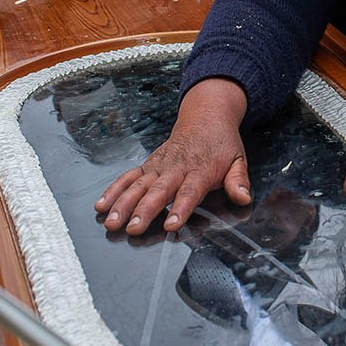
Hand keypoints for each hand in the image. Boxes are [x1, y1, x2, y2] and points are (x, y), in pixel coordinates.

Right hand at [94, 78, 250, 233]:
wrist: (205, 117)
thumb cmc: (221, 144)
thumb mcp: (238, 160)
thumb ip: (239, 181)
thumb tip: (243, 198)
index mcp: (200, 170)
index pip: (190, 192)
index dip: (180, 208)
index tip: (171, 224)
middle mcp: (176, 168)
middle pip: (158, 191)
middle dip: (144, 210)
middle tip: (133, 229)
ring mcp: (159, 166)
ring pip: (138, 186)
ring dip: (123, 204)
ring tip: (112, 222)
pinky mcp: (148, 165)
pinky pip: (128, 177)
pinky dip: (114, 190)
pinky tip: (101, 205)